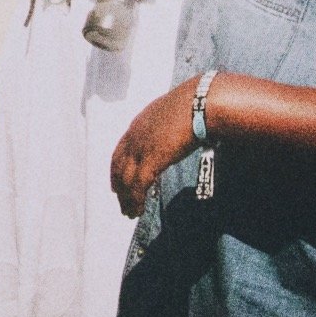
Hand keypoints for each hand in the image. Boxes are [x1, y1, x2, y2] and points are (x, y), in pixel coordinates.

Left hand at [110, 77, 199, 216]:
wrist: (199, 103)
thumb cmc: (193, 105)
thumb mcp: (171, 114)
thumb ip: (165, 126)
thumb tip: (174, 133)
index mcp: (138, 125)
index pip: (120, 151)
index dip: (117, 168)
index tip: (116, 181)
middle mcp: (134, 137)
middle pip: (119, 167)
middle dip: (119, 186)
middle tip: (122, 202)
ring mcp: (141, 148)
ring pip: (126, 180)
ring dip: (127, 198)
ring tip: (129, 212)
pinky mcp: (152, 159)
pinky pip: (138, 185)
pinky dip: (136, 199)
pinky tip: (138, 210)